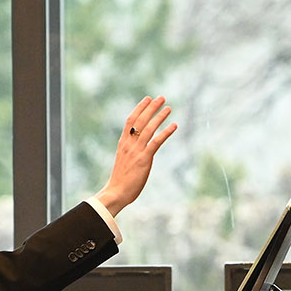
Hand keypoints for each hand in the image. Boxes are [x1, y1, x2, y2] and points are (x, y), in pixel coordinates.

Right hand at [94, 96, 176, 215]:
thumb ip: (130, 151)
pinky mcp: (144, 159)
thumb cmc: (120, 180)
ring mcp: (136, 151)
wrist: (116, 192)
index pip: (131, 120)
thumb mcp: (124, 161)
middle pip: (140, 120)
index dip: (140, 108)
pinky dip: (166, 132)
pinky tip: (174, 125)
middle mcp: (129, 144)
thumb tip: (137, 147)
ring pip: (149, 128)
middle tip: (161, 98)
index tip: (147, 98)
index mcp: (123, 143)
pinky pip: (156, 142)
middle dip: (151, 107)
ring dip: (159, 116)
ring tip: (168, 108)